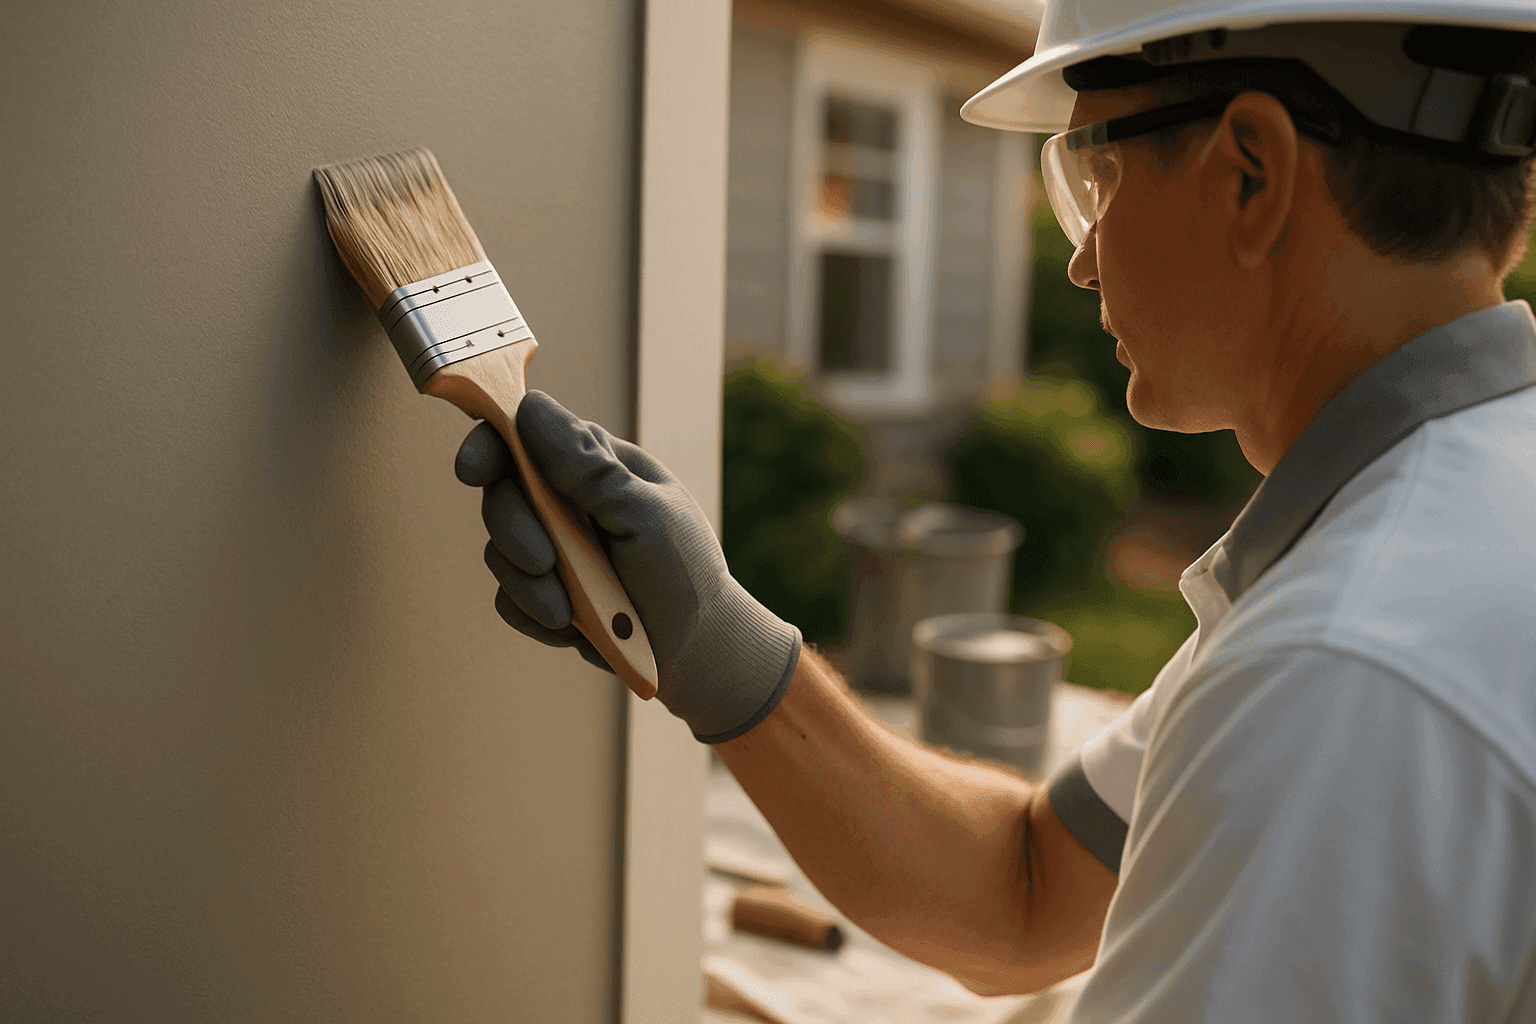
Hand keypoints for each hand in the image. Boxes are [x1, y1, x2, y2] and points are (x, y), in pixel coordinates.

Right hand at [454, 390, 800, 743]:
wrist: (695, 651)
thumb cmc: (683, 572)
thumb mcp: (643, 515)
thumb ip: (587, 469)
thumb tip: (531, 410)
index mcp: (596, 465)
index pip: (526, 434)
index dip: (490, 445)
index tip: (472, 471)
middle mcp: (568, 500)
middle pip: (502, 493)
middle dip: (514, 530)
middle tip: (544, 564)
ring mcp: (554, 547)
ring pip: (499, 551)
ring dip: (530, 585)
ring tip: (571, 613)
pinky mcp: (544, 592)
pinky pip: (509, 598)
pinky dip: (533, 614)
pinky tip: (571, 628)